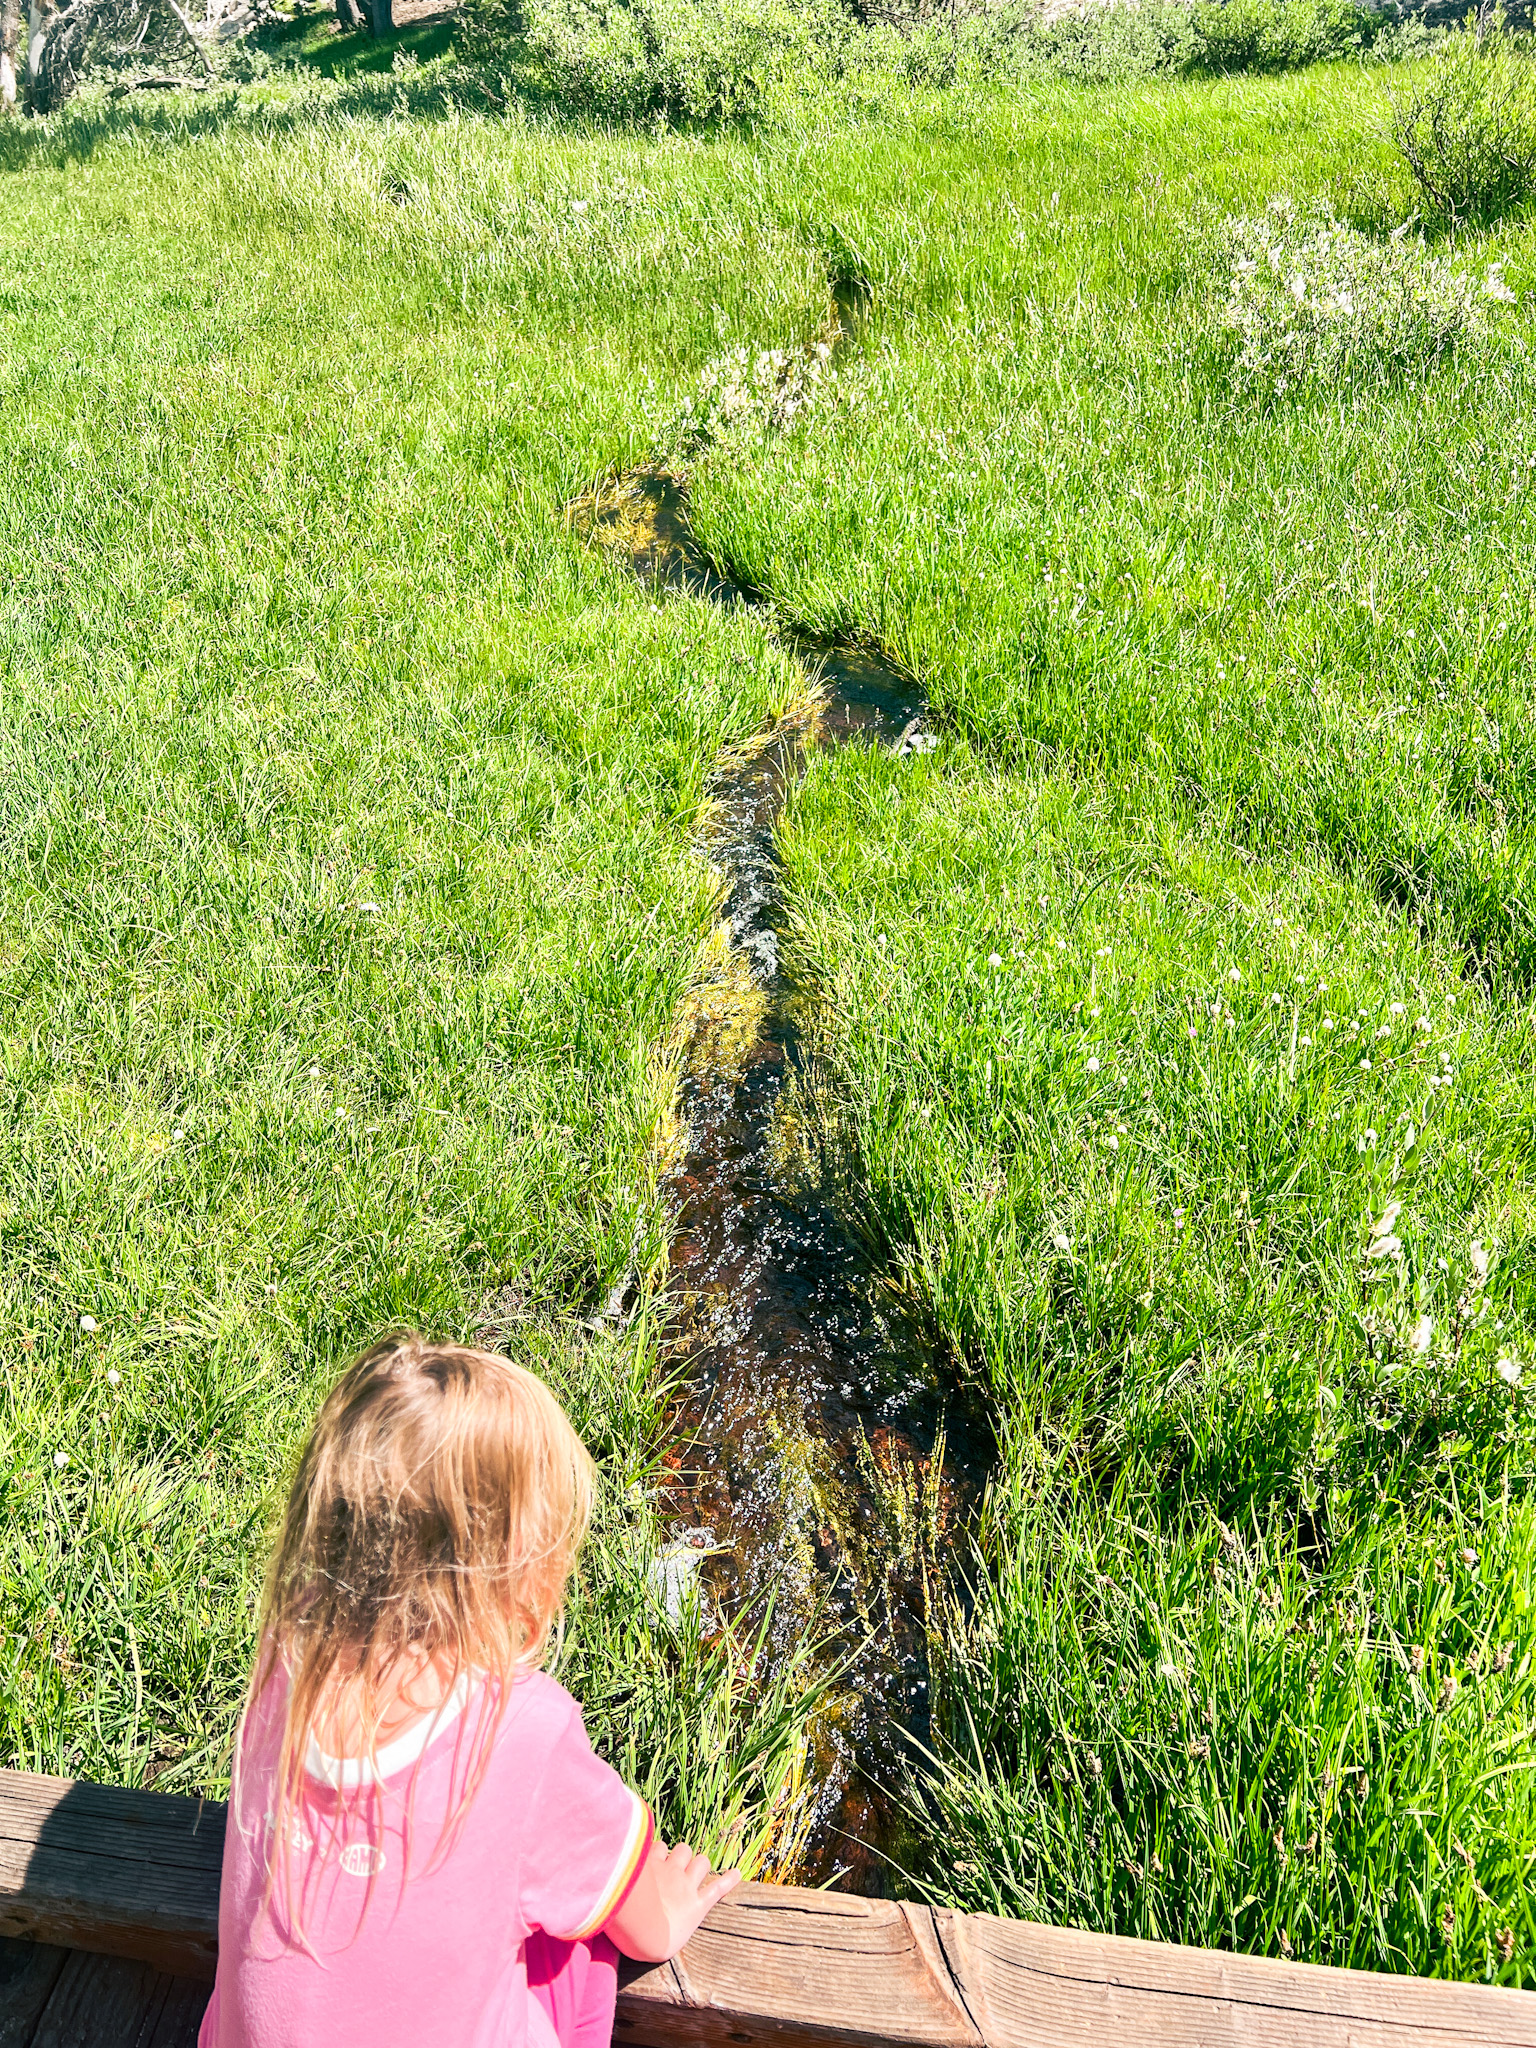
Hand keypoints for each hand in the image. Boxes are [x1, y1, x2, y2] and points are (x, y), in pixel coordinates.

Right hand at [604, 1837, 740, 1962]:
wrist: (643, 1935)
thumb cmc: (619, 1915)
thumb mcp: (604, 1889)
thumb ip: (596, 1873)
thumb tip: (574, 1860)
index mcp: (649, 1864)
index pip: (657, 1846)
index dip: (657, 1853)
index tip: (653, 1859)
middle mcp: (670, 1869)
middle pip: (682, 1849)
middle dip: (681, 1857)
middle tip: (675, 1872)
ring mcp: (686, 1885)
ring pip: (701, 1861)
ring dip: (699, 1866)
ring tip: (697, 1876)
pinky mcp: (699, 1904)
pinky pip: (718, 1887)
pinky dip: (729, 1880)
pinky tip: (737, 1874)